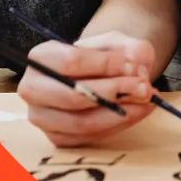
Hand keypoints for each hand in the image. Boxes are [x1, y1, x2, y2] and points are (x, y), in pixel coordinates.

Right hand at [18, 30, 157, 146]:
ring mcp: (42, 117)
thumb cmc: (105, 54)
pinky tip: (138, 111)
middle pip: (72, 96)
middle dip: (113, 93)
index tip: (133, 66)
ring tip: (147, 100)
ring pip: (82, 122)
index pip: (71, 62)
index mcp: (41, 57)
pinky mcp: (57, 138)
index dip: (105, 65)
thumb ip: (131, 51)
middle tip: (144, 88)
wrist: (101, 72)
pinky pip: (89, 138)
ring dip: (120, 113)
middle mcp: (33, 88)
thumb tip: (137, 73)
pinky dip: (118, 125)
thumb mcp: (120, 42)